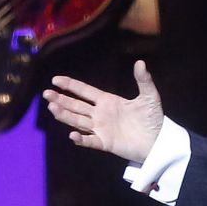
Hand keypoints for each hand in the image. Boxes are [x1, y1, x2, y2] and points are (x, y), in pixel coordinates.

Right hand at [43, 60, 165, 162]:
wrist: (159, 141)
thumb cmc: (153, 119)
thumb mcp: (149, 97)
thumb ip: (144, 81)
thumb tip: (140, 62)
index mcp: (107, 101)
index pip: (84, 91)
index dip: (70, 85)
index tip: (55, 79)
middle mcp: (100, 114)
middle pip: (76, 106)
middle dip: (61, 99)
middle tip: (46, 94)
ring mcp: (101, 129)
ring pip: (78, 121)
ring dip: (65, 115)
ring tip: (52, 107)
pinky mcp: (106, 143)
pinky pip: (91, 141)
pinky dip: (81, 139)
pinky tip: (73, 135)